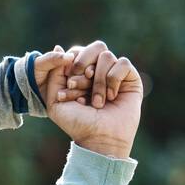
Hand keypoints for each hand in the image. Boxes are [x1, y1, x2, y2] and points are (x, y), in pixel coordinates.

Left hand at [43, 42, 141, 158]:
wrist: (99, 137)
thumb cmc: (76, 123)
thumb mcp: (55, 100)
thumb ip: (54, 75)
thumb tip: (59, 47)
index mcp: (81, 75)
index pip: (77, 53)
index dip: (72, 64)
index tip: (69, 83)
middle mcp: (98, 71)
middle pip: (95, 47)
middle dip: (83, 63)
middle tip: (78, 83)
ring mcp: (115, 73)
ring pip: (107, 56)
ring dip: (97, 81)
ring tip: (96, 102)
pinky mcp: (130, 77)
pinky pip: (122, 63)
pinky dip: (113, 80)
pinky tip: (111, 97)